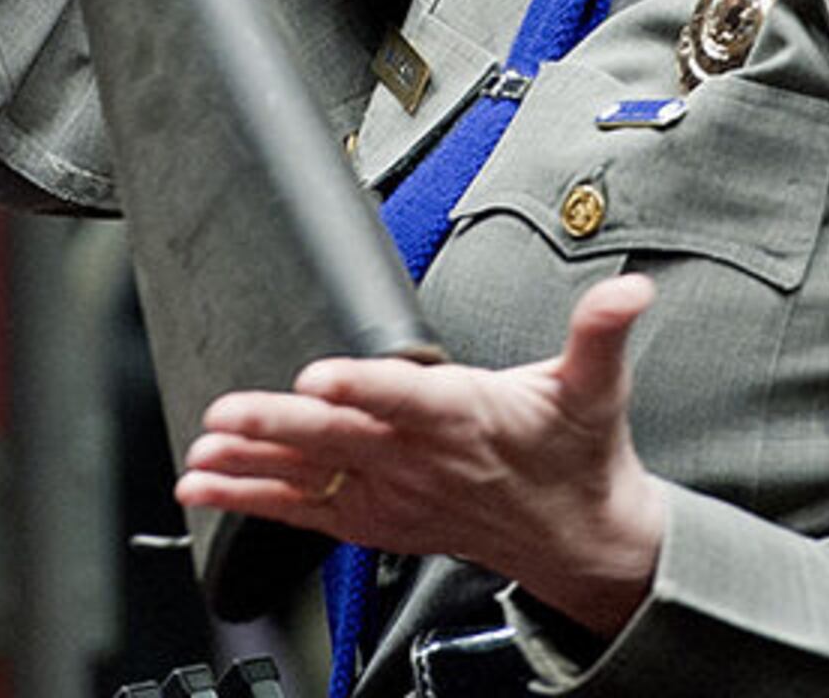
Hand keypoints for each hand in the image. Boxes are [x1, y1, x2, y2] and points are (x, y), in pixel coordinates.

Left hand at [175, 272, 668, 639]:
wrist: (577, 538)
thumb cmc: (574, 456)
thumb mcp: (597, 387)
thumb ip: (601, 331)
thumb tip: (630, 291)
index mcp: (467, 418)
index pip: (407, 400)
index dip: (363, 387)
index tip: (319, 376)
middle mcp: (420, 460)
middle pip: (340, 440)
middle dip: (277, 427)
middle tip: (225, 414)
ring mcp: (392, 495)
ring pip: (311, 480)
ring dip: (250, 469)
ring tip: (199, 460)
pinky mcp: (374, 519)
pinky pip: (304, 512)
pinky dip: (252, 501)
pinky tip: (206, 488)